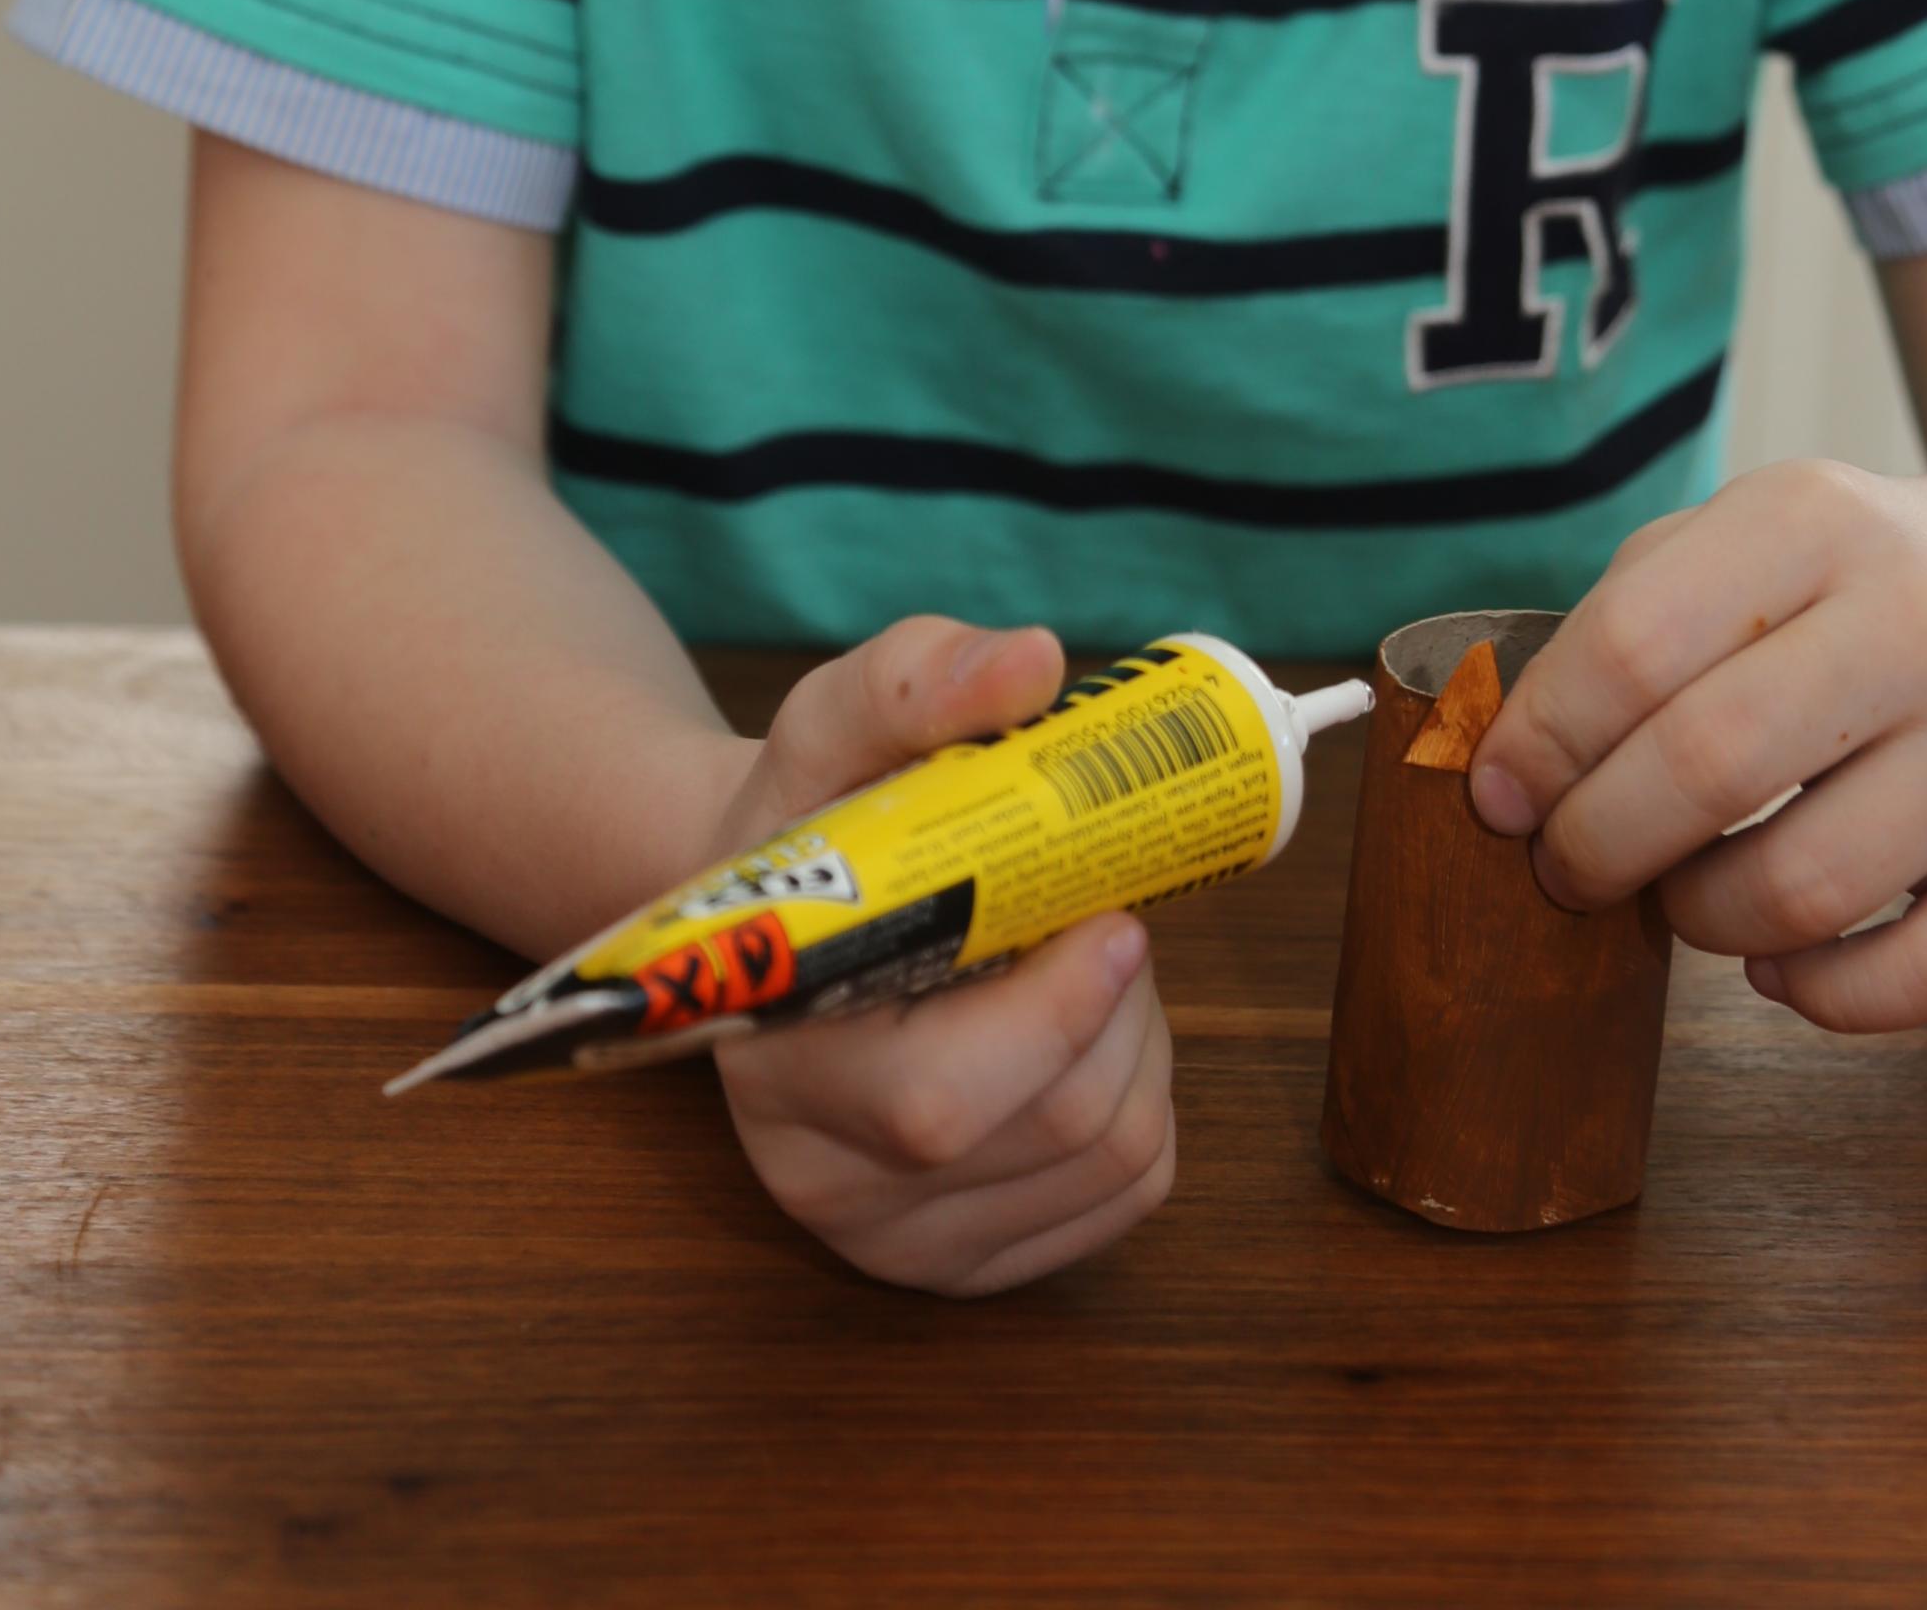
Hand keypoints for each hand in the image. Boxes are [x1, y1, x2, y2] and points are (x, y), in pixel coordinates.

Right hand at [708, 616, 1175, 1294]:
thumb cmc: (814, 814)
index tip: (1113, 914)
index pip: (940, 1100)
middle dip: (1121, 1009)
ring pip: (1111, 1162)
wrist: (780, 915)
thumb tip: (1031, 662)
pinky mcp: (968, 1264)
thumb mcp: (840, 722)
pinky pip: (1127, 1197)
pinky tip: (1085, 1034)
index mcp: (780, 1053)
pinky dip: (1146, 1102)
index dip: (1057, 1014)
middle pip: (1054, 1130)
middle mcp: (827, 1176)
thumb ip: (921, 680)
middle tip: (1107, 918)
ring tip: (1084, 963)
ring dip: (1141, 1046)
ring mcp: (897, 1238)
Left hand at [1468, 458, 1926, 1029]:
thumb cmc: (1853, 584)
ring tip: (1683, 896)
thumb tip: (1507, 768)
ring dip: (1703, 921)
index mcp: (1814, 519)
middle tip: (1570, 868)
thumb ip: (1626, 623)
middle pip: (1709, 766)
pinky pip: (1925, 977)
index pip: (1633, 643)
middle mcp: (1924, 616)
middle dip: (1600, 844)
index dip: (1541, 741)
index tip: (1498, 798)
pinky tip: (1780, 963)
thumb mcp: (1745, 539)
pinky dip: (1824, 997)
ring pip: (1806, 889)